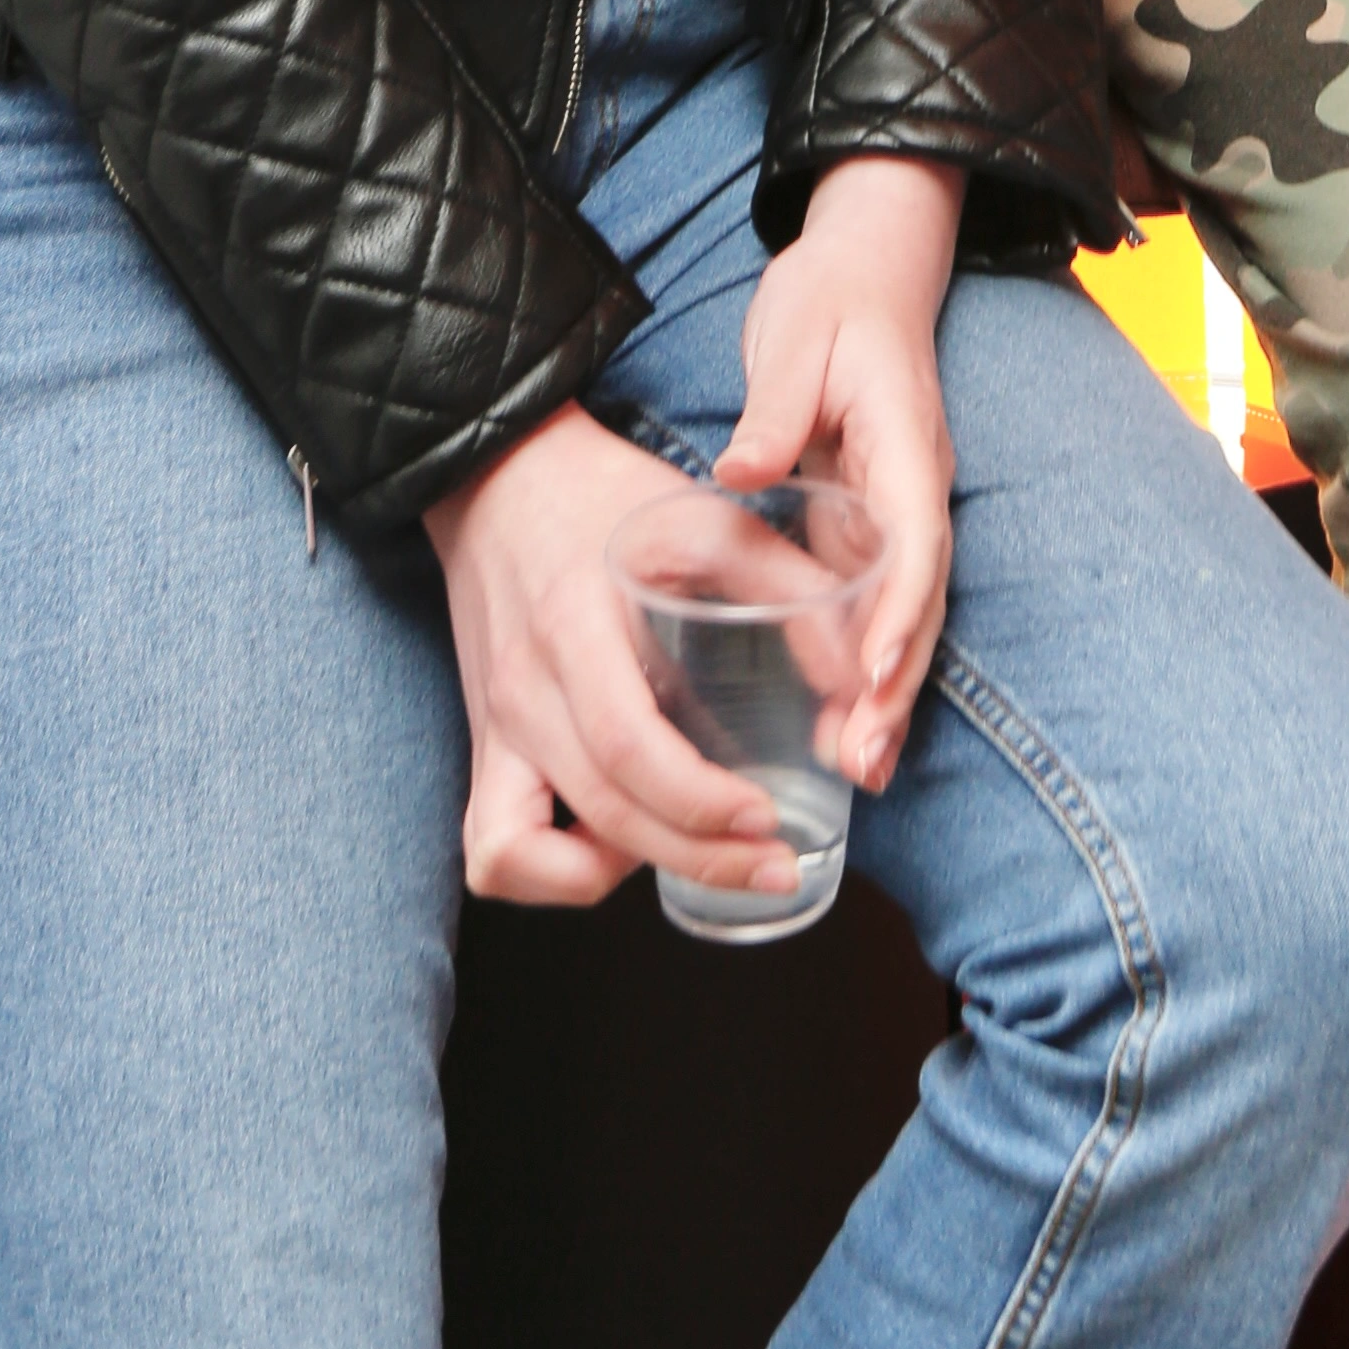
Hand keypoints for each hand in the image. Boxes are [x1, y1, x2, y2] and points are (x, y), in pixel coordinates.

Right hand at [424, 402, 827, 914]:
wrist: (498, 474)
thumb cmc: (610, 495)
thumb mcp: (708, 519)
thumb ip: (793, 589)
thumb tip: (864, 680)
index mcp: (576, 624)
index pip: (629, 746)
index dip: (701, 802)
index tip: (768, 820)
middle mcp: (525, 689)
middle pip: (601, 810)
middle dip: (696, 857)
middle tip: (773, 864)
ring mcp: (494, 726)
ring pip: (524, 852)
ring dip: (610, 874)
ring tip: (683, 846)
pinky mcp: (483, 747)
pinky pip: (490, 849)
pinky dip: (547, 874)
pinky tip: (609, 844)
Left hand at [722, 155, 962, 795]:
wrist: (870, 264)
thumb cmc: (831, 296)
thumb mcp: (796, 337)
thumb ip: (774, 408)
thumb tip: (740, 468)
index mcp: (901, 439)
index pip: (912, 537)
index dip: (898, 609)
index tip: (875, 673)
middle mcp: (914, 484)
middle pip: (920, 597)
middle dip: (898, 682)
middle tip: (867, 762)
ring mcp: (899, 506)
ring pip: (906, 612)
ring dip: (889, 691)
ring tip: (863, 771)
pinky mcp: (874, 519)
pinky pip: (879, 603)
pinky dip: (870, 666)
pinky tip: (847, 724)